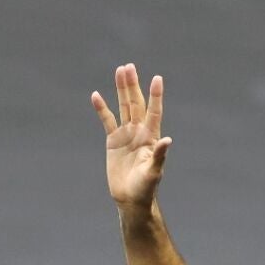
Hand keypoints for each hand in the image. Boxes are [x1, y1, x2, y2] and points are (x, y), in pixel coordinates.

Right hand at [91, 63, 171, 207]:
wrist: (130, 198)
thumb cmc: (146, 187)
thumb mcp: (153, 172)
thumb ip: (159, 156)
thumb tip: (167, 140)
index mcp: (151, 137)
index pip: (154, 112)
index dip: (155, 96)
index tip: (157, 78)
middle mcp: (139, 132)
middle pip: (136, 104)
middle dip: (133, 85)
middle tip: (129, 66)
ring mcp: (126, 135)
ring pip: (123, 107)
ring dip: (121, 90)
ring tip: (119, 71)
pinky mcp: (113, 141)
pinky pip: (107, 121)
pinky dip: (102, 109)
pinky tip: (96, 96)